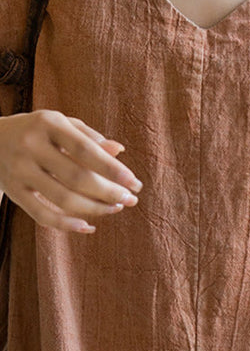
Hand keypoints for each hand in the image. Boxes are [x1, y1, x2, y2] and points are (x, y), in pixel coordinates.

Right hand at [0, 109, 142, 233]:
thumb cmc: (40, 132)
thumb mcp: (63, 126)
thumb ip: (91, 138)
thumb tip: (119, 151)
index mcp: (48, 123)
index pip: (86, 150)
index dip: (113, 170)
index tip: (135, 184)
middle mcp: (31, 145)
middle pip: (77, 177)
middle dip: (109, 192)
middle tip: (131, 199)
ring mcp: (19, 170)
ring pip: (63, 199)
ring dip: (95, 209)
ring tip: (116, 208)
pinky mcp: (13, 191)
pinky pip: (42, 215)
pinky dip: (67, 225)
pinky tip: (88, 227)